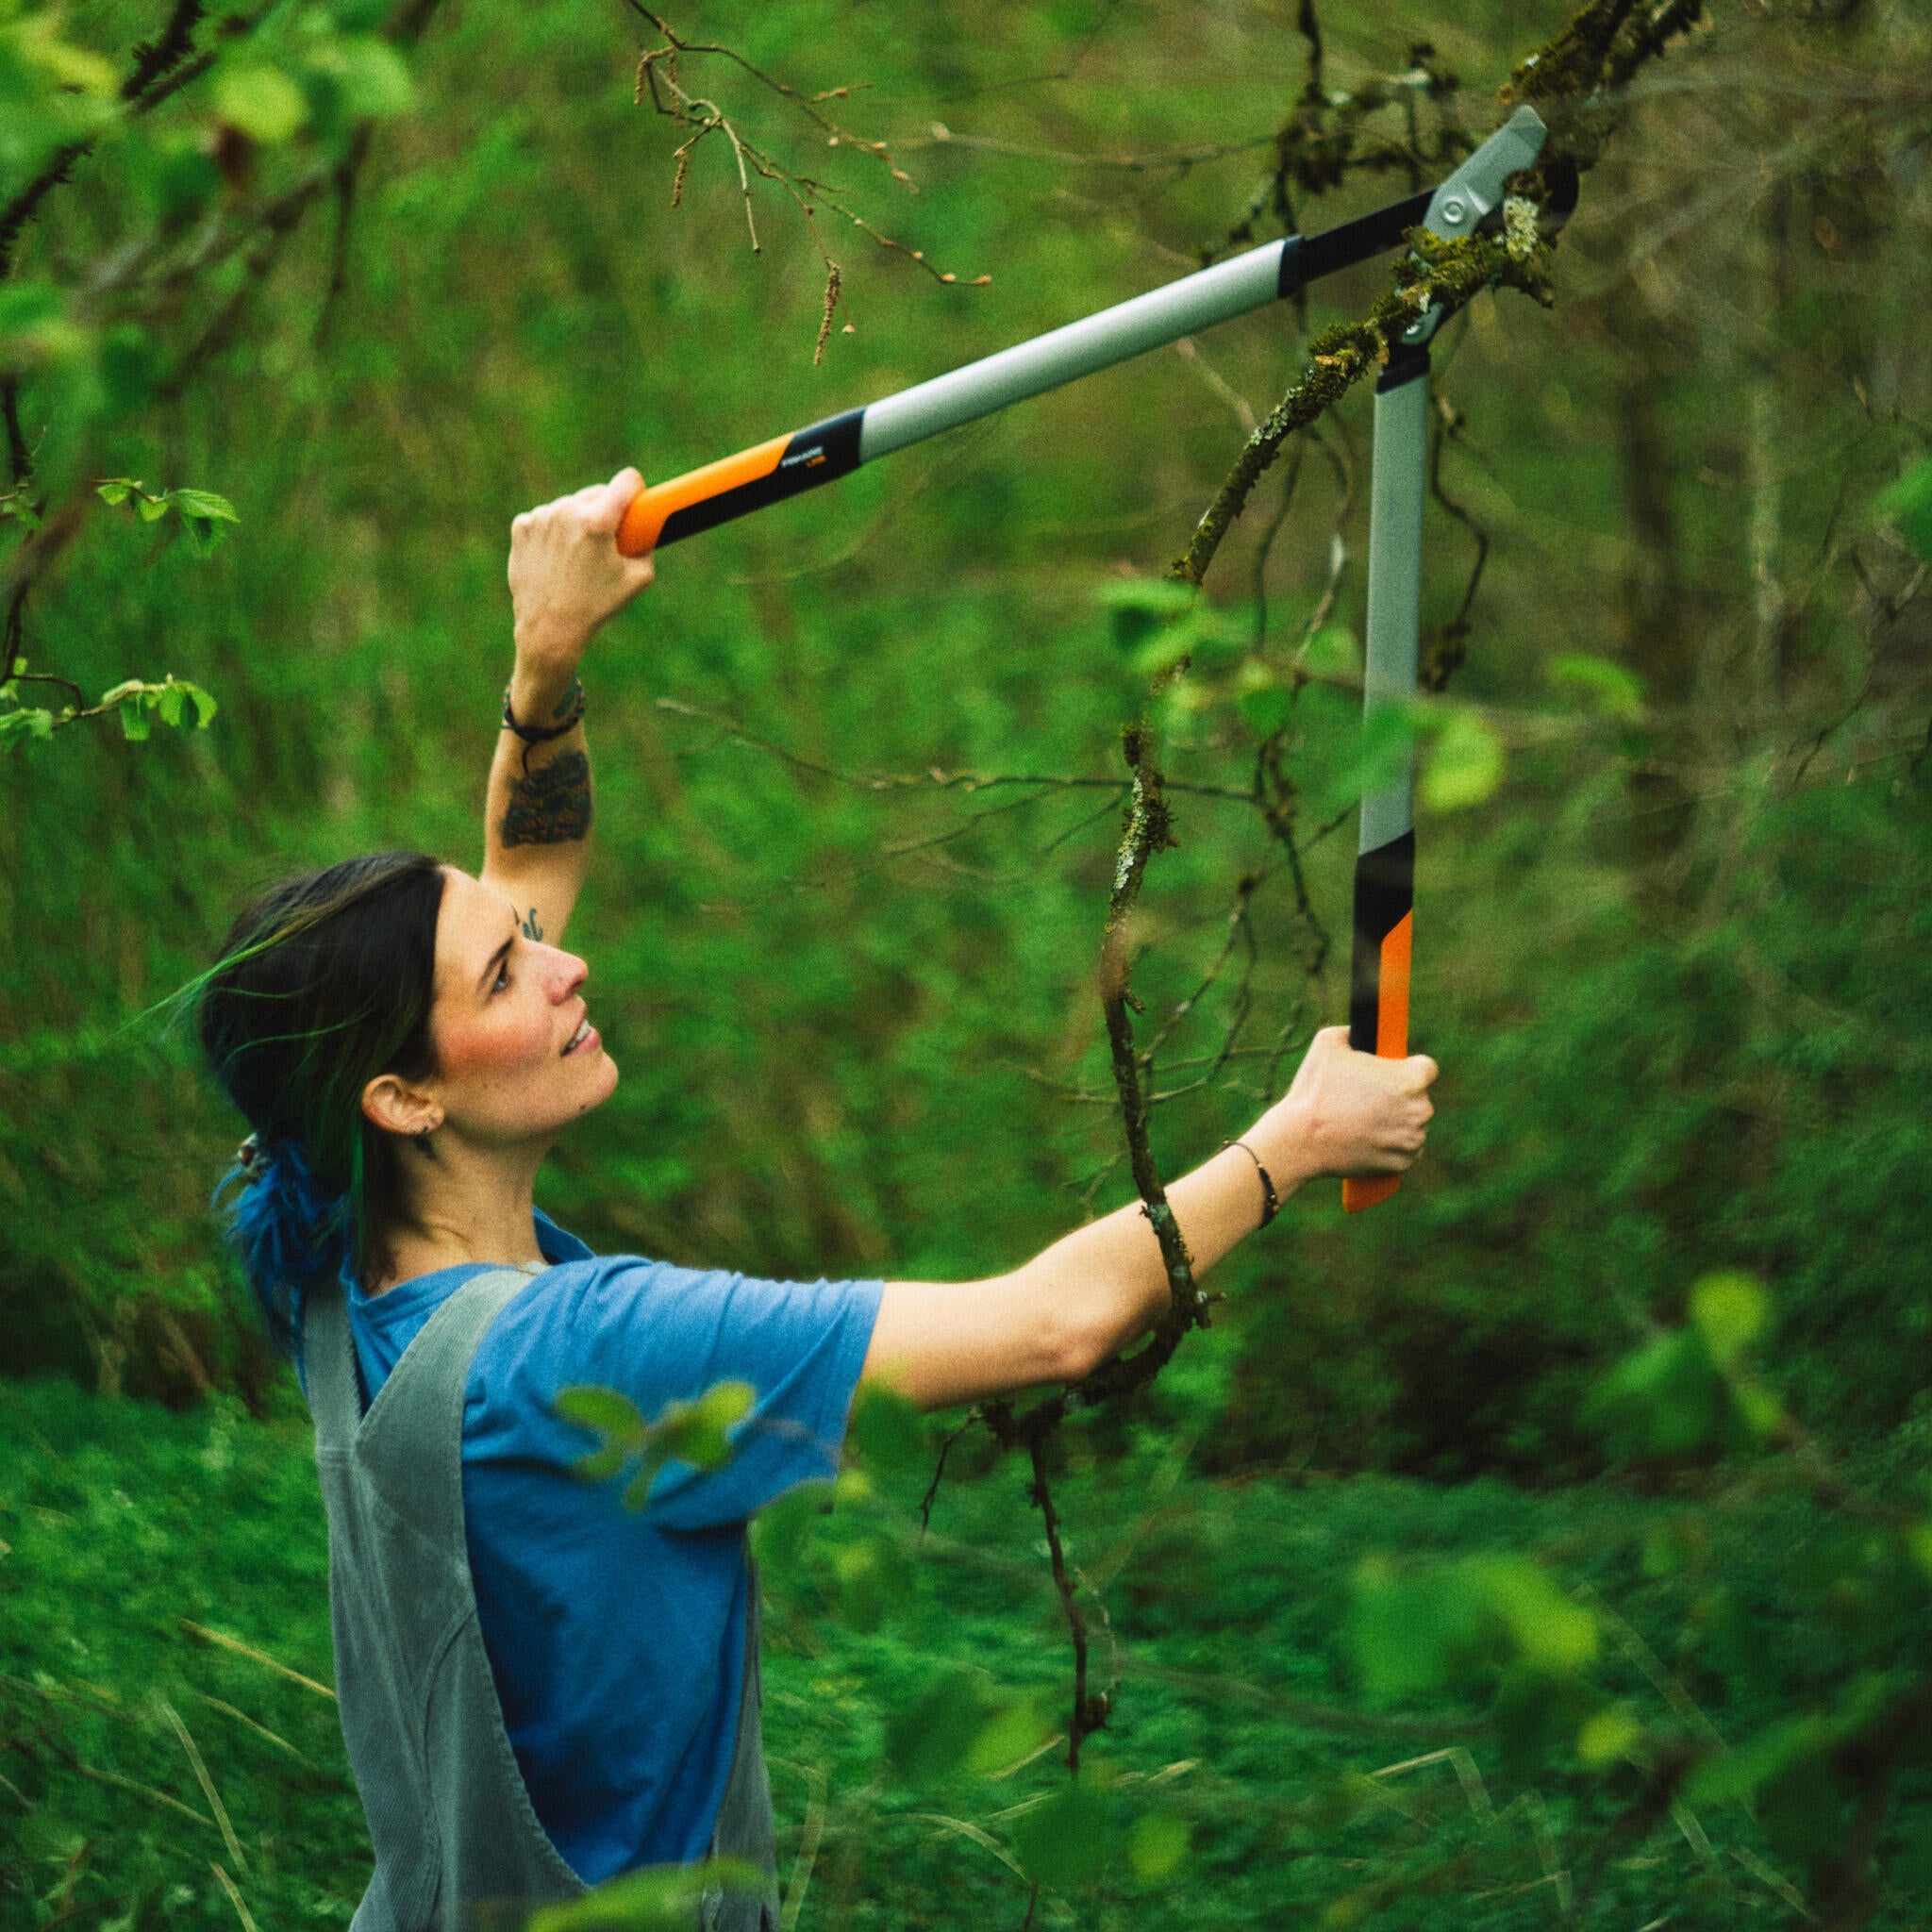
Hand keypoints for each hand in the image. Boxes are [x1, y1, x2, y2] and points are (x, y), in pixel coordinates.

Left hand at [507, 467, 654, 675]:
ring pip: (571, 506)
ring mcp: (541, 517)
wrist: (549, 629)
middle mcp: (567, 512)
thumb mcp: (638, 579)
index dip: (636, 490)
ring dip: (578, 522)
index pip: (627, 480)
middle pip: (598, 492)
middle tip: (608, 541)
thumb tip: (647, 529)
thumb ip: (647, 546)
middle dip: (606, 511)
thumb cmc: (596, 606)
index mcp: (598, 522)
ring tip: (579, 557)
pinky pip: (546, 518)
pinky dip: (553, 531)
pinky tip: (557, 557)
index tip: (636, 499)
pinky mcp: (522, 527)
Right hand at [1267, 1026, 1436, 1183]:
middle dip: (1400, 1097)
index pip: (1427, 1068)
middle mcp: (1420, 1110)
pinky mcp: (1403, 1162)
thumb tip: (1356, 1032)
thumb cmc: (1315, 1091)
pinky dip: (1392, 1146)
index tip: (1392, 1073)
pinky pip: (1405, 1151)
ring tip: (1364, 1120)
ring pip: (1413, 1125)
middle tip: (1369, 1098)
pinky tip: (1368, 1139)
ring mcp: (1413, 1139)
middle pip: (1419, 1098)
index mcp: (1410, 1079)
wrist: (1300, 1140)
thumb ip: (1350, 1032)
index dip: (1408, 1068)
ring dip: (1397, 1122)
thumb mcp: (1327, 1043)